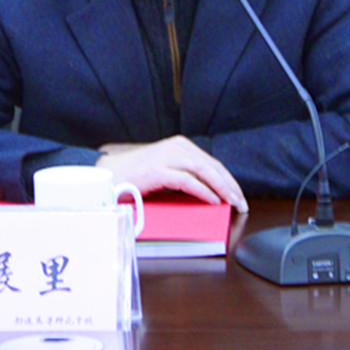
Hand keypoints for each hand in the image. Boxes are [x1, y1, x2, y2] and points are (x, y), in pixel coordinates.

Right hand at [97, 136, 247, 212]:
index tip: (238, 194)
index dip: (228, 179)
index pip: (211, 162)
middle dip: (230, 185)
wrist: (107, 175)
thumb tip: (210, 191)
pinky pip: (188, 181)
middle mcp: (176, 147)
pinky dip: (204, 191)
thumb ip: (184, 175)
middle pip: (212, 166)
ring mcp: (167, 157)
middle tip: (242, 202)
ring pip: (204, 171)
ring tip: (233, 203)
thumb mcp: (165, 171)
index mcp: (179, 145)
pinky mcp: (158, 170)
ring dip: (222, 189)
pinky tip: (214, 201)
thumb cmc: (136, 176)